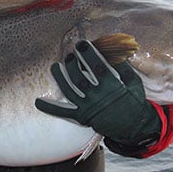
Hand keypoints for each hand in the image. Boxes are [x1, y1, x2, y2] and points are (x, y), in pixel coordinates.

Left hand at [35, 40, 160, 144]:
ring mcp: (88, 108)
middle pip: (80, 78)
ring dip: (60, 78)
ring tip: (55, 66)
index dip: (89, 54)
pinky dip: (50, 108)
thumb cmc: (134, 102)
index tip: (82, 44)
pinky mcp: (82, 117)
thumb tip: (114, 52)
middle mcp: (98, 98)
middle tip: (70, 54)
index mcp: (112, 88)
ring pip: (69, 91)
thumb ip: (124, 68)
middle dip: (73, 64)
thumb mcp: (134, 84)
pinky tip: (38, 102)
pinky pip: (64, 113)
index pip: (98, 67)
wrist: (134, 128)